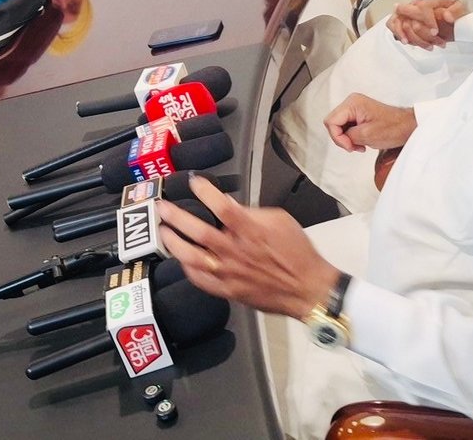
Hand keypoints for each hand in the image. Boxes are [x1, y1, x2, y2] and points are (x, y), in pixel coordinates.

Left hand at [157, 176, 339, 320]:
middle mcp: (236, 251)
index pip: (221, 206)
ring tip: (164, 232)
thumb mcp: (280, 221)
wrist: (308, 288)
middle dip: (176, 217)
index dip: (204, 191)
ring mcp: (230, 273)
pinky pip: (200, 280)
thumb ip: (252, 212)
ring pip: (192, 258)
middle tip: (163, 207)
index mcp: (250, 231)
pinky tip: (181, 260)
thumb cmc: (297, 253)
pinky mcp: (229, 291)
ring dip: (174, 243)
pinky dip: (187, 269)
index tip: (193, 182)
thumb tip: (229, 204)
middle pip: (198, 231)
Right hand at [324, 92, 416, 152]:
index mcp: (352, 103)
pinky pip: (347, 126)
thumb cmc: (394, 128)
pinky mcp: (359, 114)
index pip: (331, 122)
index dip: (337, 137)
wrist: (408, 126)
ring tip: (360, 145)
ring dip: (348, 139)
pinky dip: (352, 136)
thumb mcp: (366, 135)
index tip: (350, 146)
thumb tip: (341, 138)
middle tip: (355, 147)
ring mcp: (355, 108)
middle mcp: (352, 102)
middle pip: (333, 123)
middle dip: (342, 138)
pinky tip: (362, 141)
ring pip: (339, 126)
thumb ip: (347, 136)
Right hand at [387, 0, 465, 49]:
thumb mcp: (459, 7)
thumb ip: (455, 10)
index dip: (428, 21)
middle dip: (414, 29)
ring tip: (411, 43)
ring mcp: (407, 11)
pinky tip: (406, 41)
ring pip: (396, 19)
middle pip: (404, 11)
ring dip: (402, 33)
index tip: (435, 32)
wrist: (447, 15)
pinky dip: (396, 32)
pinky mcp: (402, 18)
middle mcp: (415, 4)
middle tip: (426, 41)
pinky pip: (392, 24)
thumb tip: (447, 16)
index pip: (424, 7)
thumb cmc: (451, 11)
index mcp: (430, 1)